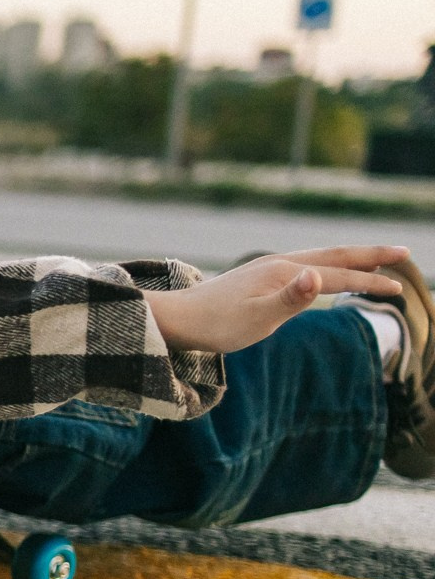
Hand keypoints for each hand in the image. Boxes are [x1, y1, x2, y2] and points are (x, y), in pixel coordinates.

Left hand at [144, 246, 410, 353]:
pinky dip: (324, 266)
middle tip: (402, 252)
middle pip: (333, 256)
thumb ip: (291, 298)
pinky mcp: (256, 278)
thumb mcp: (257, 318)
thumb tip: (318, 275)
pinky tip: (320, 275)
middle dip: (369, 256)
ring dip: (348, 259)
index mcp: (285, 272)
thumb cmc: (216, 326)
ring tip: (369, 261)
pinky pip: (302, 267)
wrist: (176, 320)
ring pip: (318, 258)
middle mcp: (278, 263)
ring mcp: (266, 269)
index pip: (338, 275)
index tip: (399, 288)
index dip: (370, 281)